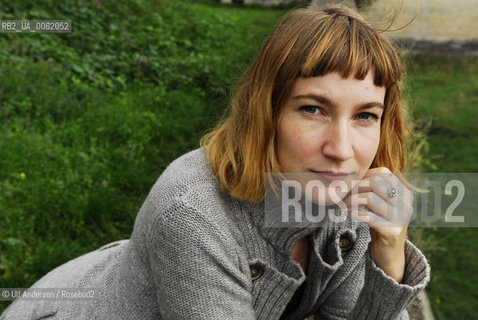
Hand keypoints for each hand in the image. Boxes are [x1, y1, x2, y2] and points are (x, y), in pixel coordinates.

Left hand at [342, 167, 413, 282]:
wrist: (389, 254)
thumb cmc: (379, 223)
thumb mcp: (378, 202)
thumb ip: (371, 188)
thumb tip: (348, 175)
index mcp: (404, 192)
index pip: (383, 173)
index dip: (364, 176)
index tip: (351, 184)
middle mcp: (406, 203)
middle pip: (376, 183)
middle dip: (355, 187)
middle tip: (344, 195)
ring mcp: (401, 218)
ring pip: (370, 198)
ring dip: (351, 201)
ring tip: (343, 205)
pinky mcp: (392, 232)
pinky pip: (367, 216)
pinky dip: (353, 214)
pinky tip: (347, 215)